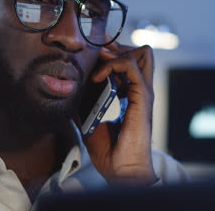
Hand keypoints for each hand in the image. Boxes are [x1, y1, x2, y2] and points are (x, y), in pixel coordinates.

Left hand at [83, 39, 158, 186]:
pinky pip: (131, 67)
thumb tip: (71, 87)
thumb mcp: (89, 118)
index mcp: (131, 94)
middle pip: (142, 52)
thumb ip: (85, 101)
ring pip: (142, 53)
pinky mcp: (142, 97)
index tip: (93, 52)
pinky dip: (112, 65)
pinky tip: (97, 77)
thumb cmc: (109, 149)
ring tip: (99, 61)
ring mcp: (143, 93)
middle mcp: (140, 90)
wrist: (121, 170)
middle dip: (118, 46)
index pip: (129, 61)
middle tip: (99, 52)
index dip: (112, 52)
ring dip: (117, 52)